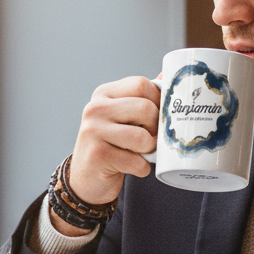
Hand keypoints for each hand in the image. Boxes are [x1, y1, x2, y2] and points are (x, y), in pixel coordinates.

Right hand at [53, 76, 159, 232]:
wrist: (87, 178)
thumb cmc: (112, 144)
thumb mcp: (123, 117)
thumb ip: (142, 97)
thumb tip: (165, 75)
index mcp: (104, 94)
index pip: (142, 84)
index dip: (158, 101)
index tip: (157, 117)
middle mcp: (95, 108)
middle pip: (146, 108)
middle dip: (156, 128)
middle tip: (150, 138)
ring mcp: (93, 131)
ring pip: (143, 137)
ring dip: (150, 150)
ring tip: (140, 153)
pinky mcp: (97, 155)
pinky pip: (137, 162)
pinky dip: (142, 168)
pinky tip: (131, 167)